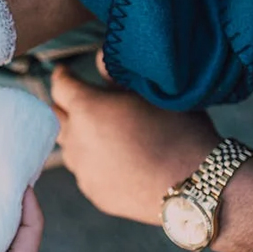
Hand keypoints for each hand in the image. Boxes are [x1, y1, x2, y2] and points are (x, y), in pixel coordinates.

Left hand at [49, 63, 220, 224]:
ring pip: (69, 145)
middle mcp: (76, 139)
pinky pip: (85, 170)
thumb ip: (118, 75)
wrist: (195, 185)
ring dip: (79, 135)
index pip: (60, 86)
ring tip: (101, 131)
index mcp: (87, 108)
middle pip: (57, 117)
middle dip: (66, 106)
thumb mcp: (152, 92)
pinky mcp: (93, 191)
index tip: (65, 72)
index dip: (63, 76)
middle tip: (81, 100)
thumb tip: (99, 60)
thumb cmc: (179, 132)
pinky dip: (93, 161)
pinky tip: (114, 159)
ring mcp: (82, 169)